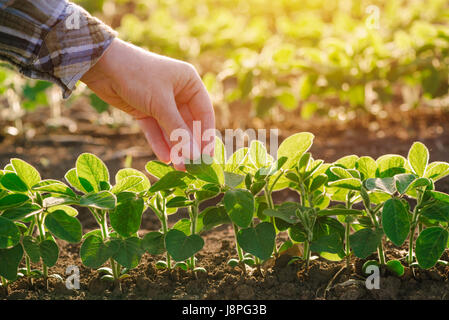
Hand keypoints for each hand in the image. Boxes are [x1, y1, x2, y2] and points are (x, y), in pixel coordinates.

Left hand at [81, 38, 214, 169]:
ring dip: (175, 147)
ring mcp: (161, 102)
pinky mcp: (145, 110)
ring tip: (179, 167)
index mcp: (189, 83)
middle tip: (193, 166)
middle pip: (188, 124)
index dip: (207, 135)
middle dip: (189, 145)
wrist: (102, 65)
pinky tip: (165, 158)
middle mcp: (178, 92)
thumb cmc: (138, 75)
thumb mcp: (161, 104)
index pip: (204, 113)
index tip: (208, 156)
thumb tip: (194, 156)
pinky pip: (156, 130)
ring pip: (171, 129)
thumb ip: (178, 130)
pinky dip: (159, 143)